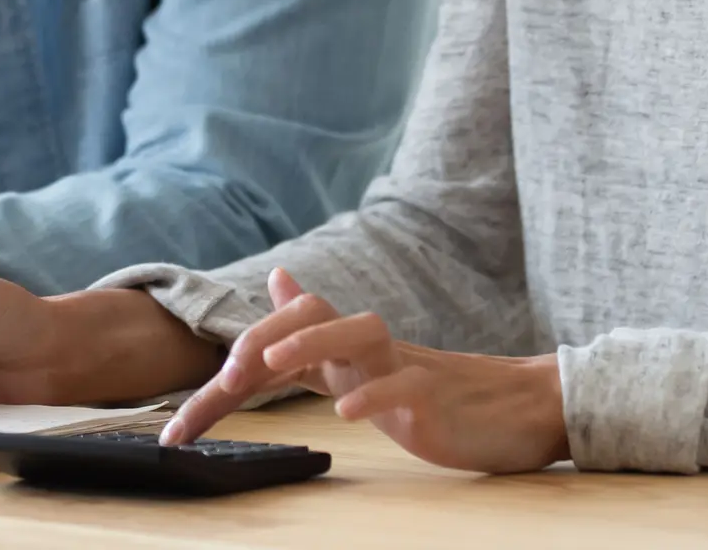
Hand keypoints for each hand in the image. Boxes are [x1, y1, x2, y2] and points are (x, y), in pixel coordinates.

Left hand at [162, 268, 566, 474]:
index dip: (227, 376)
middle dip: (257, 342)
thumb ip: (320, 334)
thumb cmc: (443, 394)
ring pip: (357, 332)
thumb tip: (280, 280)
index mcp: (348, 353)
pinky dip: (374, 396)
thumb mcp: (368, 367)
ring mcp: (405, 367)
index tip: (181, 426)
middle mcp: (369, 351)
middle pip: (310, 317)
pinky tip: (347, 415)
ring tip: (270, 365)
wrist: (526, 406)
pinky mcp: (436, 395)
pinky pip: (403, 386)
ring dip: (309, 342)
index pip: (278, 342)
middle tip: (223, 379)